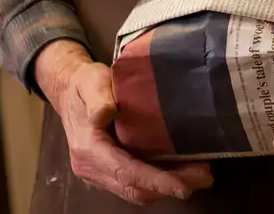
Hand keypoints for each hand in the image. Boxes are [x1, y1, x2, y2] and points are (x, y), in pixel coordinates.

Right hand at [35, 40, 213, 204]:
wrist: (69, 88)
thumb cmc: (85, 84)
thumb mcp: (91, 83)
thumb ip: (98, 98)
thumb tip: (106, 112)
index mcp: (88, 150)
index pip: (126, 173)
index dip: (156, 181)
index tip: (183, 186)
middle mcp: (92, 168)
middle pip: (134, 189)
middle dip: (169, 187)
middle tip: (204, 177)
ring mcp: (99, 172)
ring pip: (135, 190)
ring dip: (167, 187)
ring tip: (199, 176)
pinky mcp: (109, 168)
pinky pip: (134, 182)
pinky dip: (158, 180)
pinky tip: (181, 170)